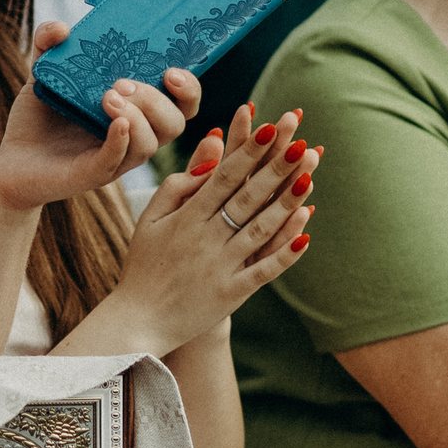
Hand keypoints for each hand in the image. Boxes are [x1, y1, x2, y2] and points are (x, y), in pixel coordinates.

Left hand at [0, 20, 197, 212]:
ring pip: (151, 144)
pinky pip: (119, 160)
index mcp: (136, 109)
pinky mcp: (94, 174)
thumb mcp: (44, 72)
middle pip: (175, 123)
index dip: (188, 87)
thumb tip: (60, 28)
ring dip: (138, 117)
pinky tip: (114, 122)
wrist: (9, 158)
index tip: (172, 70)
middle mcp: (134, 135)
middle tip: (123, 82)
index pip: (181, 102)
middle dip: (158, 100)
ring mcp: (117, 158)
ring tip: (108, 97)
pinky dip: (121, 139)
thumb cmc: (38, 118)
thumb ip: (49, 43)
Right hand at [97, 104, 314, 353]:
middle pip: (248, 197)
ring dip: (287, 203)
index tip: (271, 127)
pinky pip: (263, 270)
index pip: (224, 177)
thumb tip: (210, 157)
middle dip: (276, 168)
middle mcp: (205, 238)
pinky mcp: (231, 293)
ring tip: (310, 176)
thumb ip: (177, 186)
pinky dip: (285, 253)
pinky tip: (306, 232)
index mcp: (186, 217)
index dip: (249, 151)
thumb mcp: (150, 219)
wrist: (138, 320)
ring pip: (260, 230)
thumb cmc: (144, 264)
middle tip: (301, 141)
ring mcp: (220, 266)